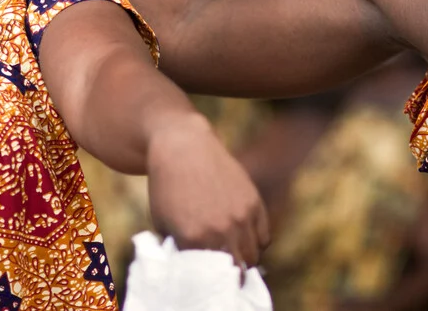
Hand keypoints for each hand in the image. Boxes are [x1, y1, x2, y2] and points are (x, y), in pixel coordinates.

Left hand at [146, 115, 269, 266]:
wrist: (183, 148)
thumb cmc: (167, 187)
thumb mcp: (164, 223)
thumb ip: (180, 249)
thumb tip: (195, 269)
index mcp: (193, 239)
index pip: (209, 276)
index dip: (209, 279)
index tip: (209, 278)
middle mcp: (220, 230)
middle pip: (236, 270)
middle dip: (230, 274)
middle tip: (225, 272)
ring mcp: (240, 216)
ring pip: (252, 256)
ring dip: (245, 259)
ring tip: (235, 255)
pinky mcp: (253, 202)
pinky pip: (264, 236)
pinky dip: (256, 242)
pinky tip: (244, 238)